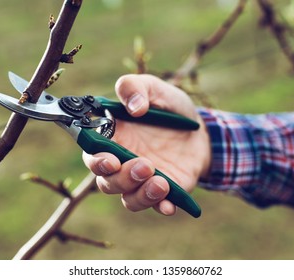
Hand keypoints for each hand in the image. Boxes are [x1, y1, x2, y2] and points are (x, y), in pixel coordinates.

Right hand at [83, 74, 210, 215]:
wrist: (201, 131)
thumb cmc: (170, 109)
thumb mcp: (155, 89)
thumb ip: (136, 87)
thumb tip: (134, 107)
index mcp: (113, 138)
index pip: (93, 154)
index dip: (96, 160)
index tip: (110, 159)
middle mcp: (122, 163)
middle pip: (107, 181)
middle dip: (121, 178)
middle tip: (144, 165)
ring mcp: (142, 180)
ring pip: (128, 198)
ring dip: (140, 194)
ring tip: (161, 182)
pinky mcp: (163, 192)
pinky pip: (155, 206)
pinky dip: (160, 207)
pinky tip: (169, 204)